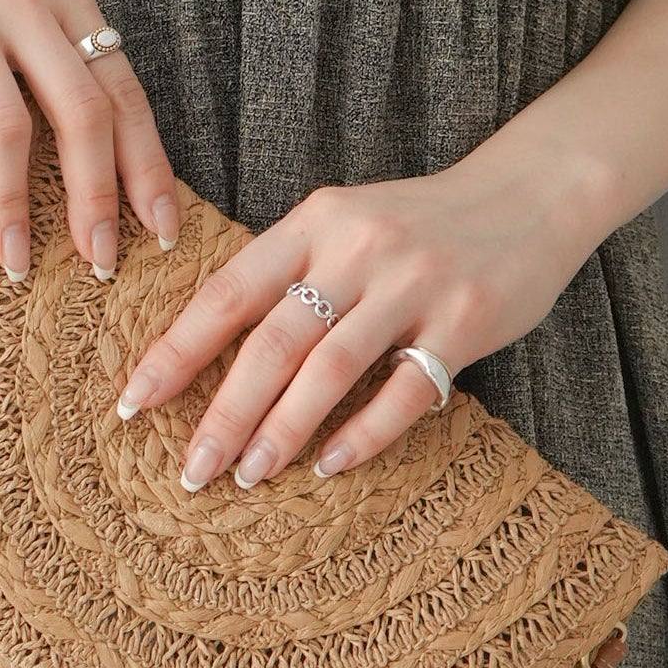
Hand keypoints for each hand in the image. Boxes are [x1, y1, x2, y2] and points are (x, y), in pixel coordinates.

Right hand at [0, 0, 179, 283]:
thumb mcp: (12, 9)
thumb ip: (55, 64)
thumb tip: (106, 170)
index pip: (122, 90)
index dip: (147, 165)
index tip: (162, 227)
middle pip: (80, 111)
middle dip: (94, 196)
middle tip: (98, 258)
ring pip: (9, 125)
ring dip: (13, 203)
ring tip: (11, 253)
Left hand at [111, 142, 596, 489]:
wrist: (532, 191)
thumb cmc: (421, 220)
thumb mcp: (346, 222)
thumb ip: (291, 270)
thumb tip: (214, 347)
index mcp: (316, 221)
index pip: (228, 291)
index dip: (177, 350)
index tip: (135, 402)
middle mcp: (357, 248)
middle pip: (272, 341)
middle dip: (223, 411)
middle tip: (191, 469)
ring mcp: (413, 284)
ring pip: (330, 368)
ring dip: (283, 429)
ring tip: (248, 476)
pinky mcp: (465, 321)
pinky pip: (406, 389)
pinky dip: (364, 432)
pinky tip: (332, 463)